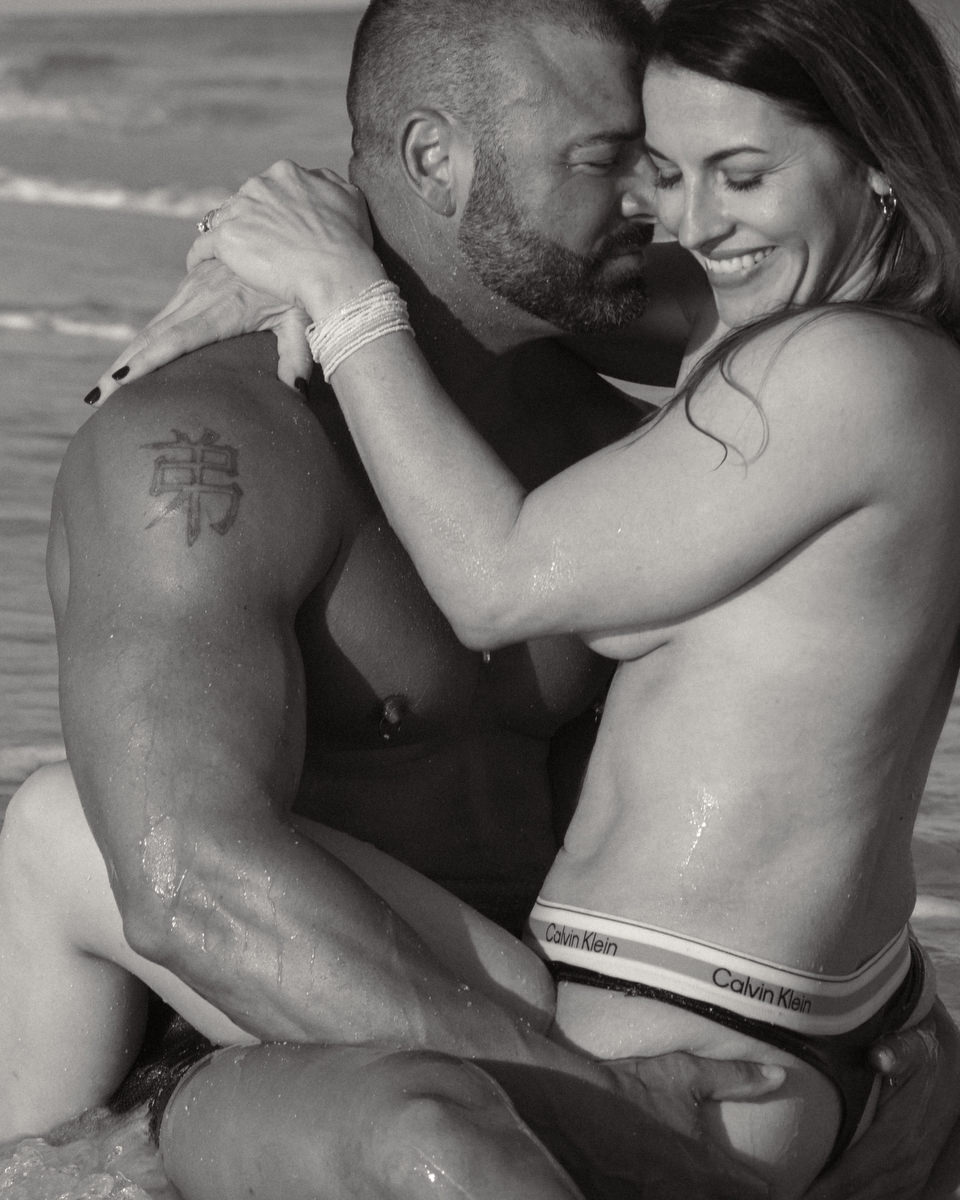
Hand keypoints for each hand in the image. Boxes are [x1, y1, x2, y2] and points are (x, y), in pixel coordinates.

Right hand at [88, 259, 313, 404]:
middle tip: (98, 398)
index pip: (175, 339)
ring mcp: (194, 287)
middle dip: (123, 368)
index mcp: (222, 309)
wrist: (291, 230)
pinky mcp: (194, 280)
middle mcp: (200, 297)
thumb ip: (298, 355)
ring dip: (128, 356)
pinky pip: (164, 316)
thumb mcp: (302, 318)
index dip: (147, 360)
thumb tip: (295, 392)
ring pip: (153, 327)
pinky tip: (133, 361)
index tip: (120, 382)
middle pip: (152, 337)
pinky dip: (145, 340)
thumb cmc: (303, 281)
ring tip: (106, 387)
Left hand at [187, 160, 385, 318]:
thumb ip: (328, 183)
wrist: (336, 273)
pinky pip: (203, 245)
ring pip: (222, 221)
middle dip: (245, 221)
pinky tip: (199, 266)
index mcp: (286, 173)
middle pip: (242, 202)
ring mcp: (241, 210)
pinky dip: (200, 255)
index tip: (272, 228)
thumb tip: (318, 179)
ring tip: (223, 258)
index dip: (269, 209)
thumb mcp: (350, 198)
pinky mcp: (227, 239)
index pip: (266, 189)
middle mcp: (260, 185)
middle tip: (251, 247)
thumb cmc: (349, 242)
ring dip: (224, 237)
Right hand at [585, 1052, 782, 1198]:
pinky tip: (661, 1185)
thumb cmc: (630, 1088)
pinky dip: (667, 1195)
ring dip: (702, 1195)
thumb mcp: (683, 1073)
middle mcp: (689, 1196)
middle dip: (731, 1193)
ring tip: (695, 1183)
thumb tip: (779, 1075)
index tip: (765, 1183)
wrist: (572, 1107)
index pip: (752, 1193)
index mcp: (708, 1170)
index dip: (762, 1188)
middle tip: (729, 1183)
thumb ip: (735, 1077)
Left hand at [806, 1000, 959, 1199]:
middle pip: (858, 1195)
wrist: (954, 1073)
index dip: (824, 1187)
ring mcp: (911, 1176)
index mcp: (900, 1136)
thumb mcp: (915, 1048)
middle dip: (822, 1198)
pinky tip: (829, 1195)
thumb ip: (897, 1052)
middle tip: (784, 1196)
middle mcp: (907, 1164)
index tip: (794, 1191)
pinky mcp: (912, 1179)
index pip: (856, 1171)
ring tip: (800, 1197)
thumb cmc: (925, 1059)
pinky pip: (884, 1199)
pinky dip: (856, 1198)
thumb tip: (879, 1056)